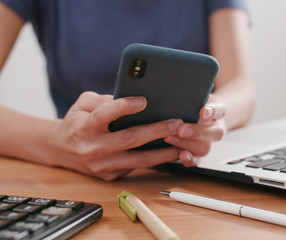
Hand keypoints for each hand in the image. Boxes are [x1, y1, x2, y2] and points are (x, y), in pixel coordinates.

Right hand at [51, 91, 183, 180]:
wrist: (61, 150)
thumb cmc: (77, 122)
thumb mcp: (82, 104)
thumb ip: (103, 99)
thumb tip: (132, 98)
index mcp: (84, 127)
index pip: (104, 115)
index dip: (123, 107)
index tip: (143, 100)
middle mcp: (93, 148)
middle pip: (130, 139)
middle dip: (157, 130)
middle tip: (177, 123)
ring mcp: (103, 165)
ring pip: (139, 160)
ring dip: (164, 152)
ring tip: (183, 142)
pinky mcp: (111, 175)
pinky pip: (138, 167)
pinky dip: (156, 160)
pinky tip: (171, 151)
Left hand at [164, 95, 226, 166]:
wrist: (198, 115)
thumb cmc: (195, 104)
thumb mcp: (196, 95)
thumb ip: (192, 95)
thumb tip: (182, 92)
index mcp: (218, 111)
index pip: (220, 110)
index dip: (213, 111)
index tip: (203, 111)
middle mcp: (215, 128)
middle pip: (214, 133)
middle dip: (197, 132)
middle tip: (182, 130)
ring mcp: (208, 142)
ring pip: (205, 148)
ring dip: (187, 144)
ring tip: (170, 138)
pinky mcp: (198, 153)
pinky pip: (198, 160)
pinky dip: (190, 159)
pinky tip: (181, 155)